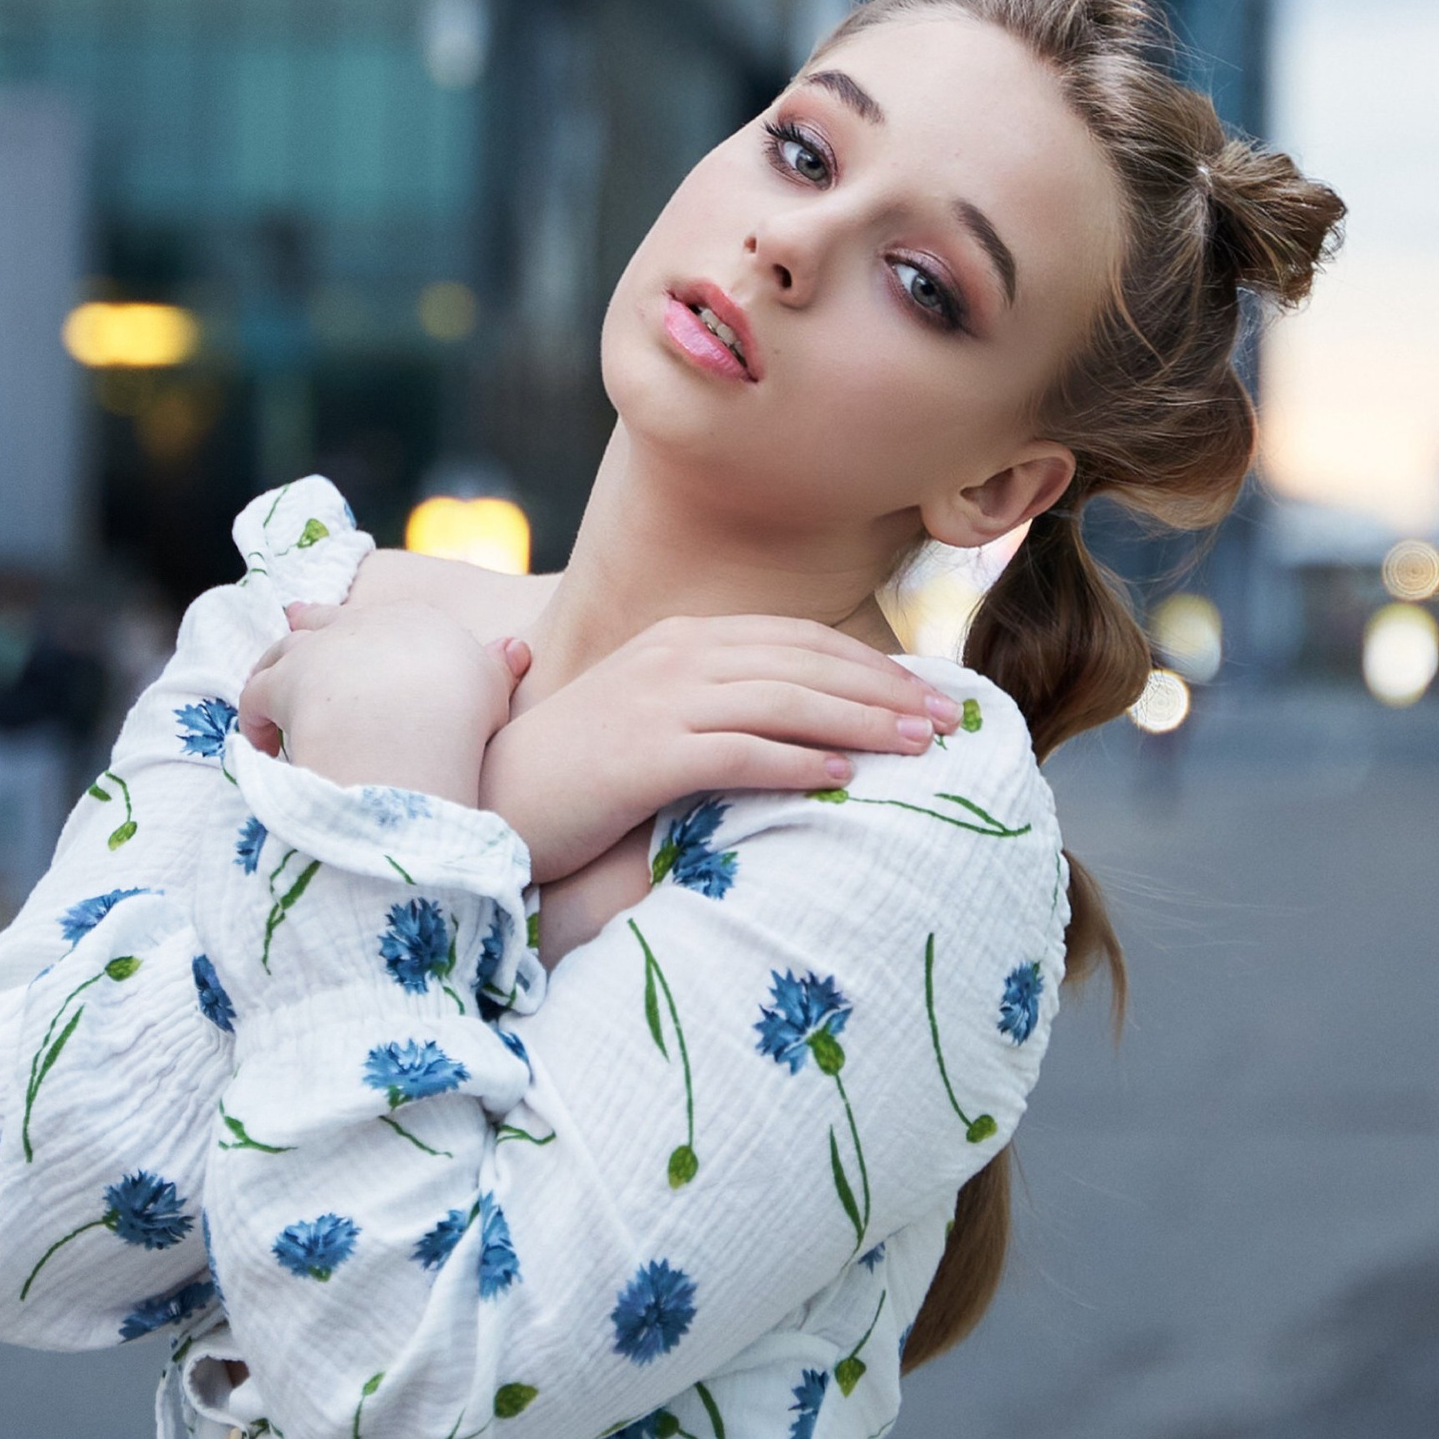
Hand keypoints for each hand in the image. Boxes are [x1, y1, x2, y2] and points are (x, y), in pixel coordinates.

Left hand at [239, 601, 529, 803]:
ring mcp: (320, 651)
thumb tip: (516, 647)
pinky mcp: (286, 682)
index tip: (349, 635)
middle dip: (307, 621)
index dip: (362, 631)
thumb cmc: (463, 716)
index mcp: (414, 622)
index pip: (380, 623)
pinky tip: (263, 746)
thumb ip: (498, 666)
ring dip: (274, 674)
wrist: (418, 729)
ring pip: (283, 652)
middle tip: (291, 618)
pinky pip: (257, 696)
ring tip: (274, 710)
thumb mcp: (492, 686)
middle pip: (325, 620)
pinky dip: (254, 721)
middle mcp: (363, 625)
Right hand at [476, 616, 961, 886]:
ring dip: (861, 721)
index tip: (927, 692)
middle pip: (804, 662)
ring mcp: (658, 701)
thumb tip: (801, 722)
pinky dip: (797, 759)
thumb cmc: (580, 772)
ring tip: (920, 747)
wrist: (490, 799)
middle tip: (948, 718)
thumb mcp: (655, 718)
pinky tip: (845, 775)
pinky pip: (738, 752)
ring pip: (785, 700)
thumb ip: (718, 706)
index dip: (869, 662)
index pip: (797, 639)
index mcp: (683, 640)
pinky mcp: (643, 754)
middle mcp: (676, 656)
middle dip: (885, 689)